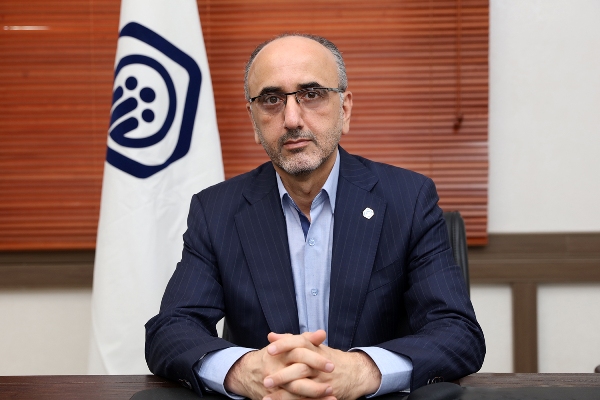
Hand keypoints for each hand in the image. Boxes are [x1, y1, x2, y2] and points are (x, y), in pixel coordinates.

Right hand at [224, 330, 334, 399]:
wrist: (247, 373)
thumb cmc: (272, 357)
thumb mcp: (286, 345)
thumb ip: (305, 339)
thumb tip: (321, 334)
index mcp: (280, 354)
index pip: (299, 354)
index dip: (315, 359)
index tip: (331, 365)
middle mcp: (275, 370)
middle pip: (297, 375)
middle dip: (316, 381)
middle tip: (332, 383)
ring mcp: (274, 386)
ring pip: (296, 392)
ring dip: (315, 395)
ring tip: (331, 394)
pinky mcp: (274, 397)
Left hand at [266, 332, 381, 399]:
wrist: (355, 373)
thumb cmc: (328, 358)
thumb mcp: (313, 346)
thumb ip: (291, 340)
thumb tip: (271, 336)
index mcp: (315, 350)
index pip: (299, 343)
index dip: (285, 345)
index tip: (269, 349)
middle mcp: (319, 366)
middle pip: (300, 369)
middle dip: (282, 375)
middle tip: (265, 379)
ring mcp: (322, 382)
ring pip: (303, 388)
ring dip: (284, 394)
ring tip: (267, 397)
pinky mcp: (324, 396)